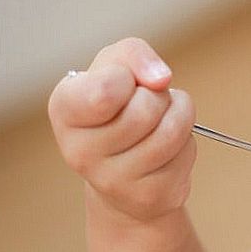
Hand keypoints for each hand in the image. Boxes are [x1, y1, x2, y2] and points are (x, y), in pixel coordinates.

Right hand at [48, 37, 195, 221]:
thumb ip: (133, 54)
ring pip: (171, 130)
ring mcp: (111, 180)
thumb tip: (161, 78)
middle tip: (147, 106)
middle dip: (159, 97)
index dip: (128, 77)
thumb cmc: (119, 108)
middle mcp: (78, 150)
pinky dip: (186, 143)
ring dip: (179, 116)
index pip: (106, 90)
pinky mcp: (147, 198)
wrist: (123, 173)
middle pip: (146, 108)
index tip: (124, 84)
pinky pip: (184, 154)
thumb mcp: (116, 66)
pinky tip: (165, 152)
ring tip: (160, 123)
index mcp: (64, 109)